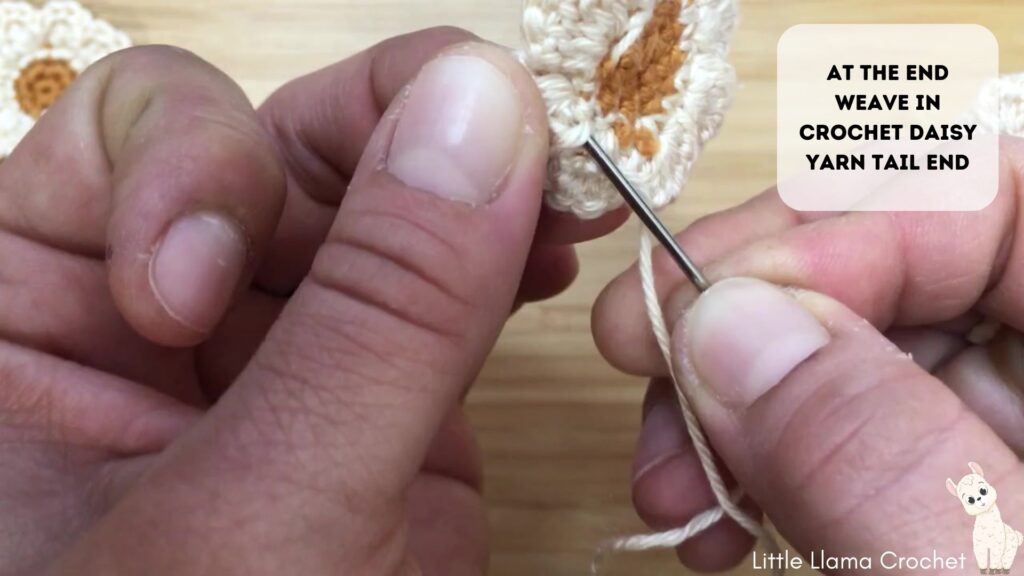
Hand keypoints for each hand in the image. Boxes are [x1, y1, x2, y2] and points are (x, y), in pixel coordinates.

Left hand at [0, 29, 622, 574]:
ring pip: (390, 208)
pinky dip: (506, 265)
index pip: (134, 135)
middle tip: (518, 167)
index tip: (206, 295)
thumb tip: (485, 106)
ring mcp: (284, 355)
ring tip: (559, 214)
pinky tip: (550, 263)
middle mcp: (164, 312)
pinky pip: (448, 293)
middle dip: (400, 146)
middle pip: (288, 148)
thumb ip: (375, 318)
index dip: (204, 166)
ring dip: (475, 194)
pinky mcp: (377, 404)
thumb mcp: (253, 531)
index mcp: (36, 316)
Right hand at [592, 138, 1023, 572]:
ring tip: (671, 484)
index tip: (692, 312)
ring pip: (836, 350)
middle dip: (741, 327)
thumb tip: (721, 326)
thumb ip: (872, 449)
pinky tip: (714, 512)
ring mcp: (994, 424)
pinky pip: (833, 432)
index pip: (970, 198)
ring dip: (726, 405)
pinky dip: (756, 463)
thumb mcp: (984, 570)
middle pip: (880, 269)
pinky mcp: (944, 479)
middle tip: (648, 380)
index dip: (814, 235)